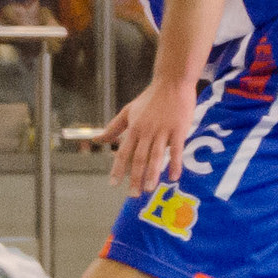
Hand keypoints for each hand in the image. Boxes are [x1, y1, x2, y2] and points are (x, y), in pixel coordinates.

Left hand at [101, 75, 198, 195]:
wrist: (172, 82)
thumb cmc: (150, 98)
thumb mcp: (128, 111)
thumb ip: (114, 127)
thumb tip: (98, 139)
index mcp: (134, 128)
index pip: (123, 152)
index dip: (118, 168)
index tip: (113, 184)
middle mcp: (146, 131)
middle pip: (138, 158)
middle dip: (135, 177)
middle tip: (132, 195)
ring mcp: (163, 131)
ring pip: (155, 156)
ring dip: (152, 174)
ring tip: (149, 189)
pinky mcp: (179, 129)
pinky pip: (176, 149)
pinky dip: (174, 163)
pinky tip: (174, 177)